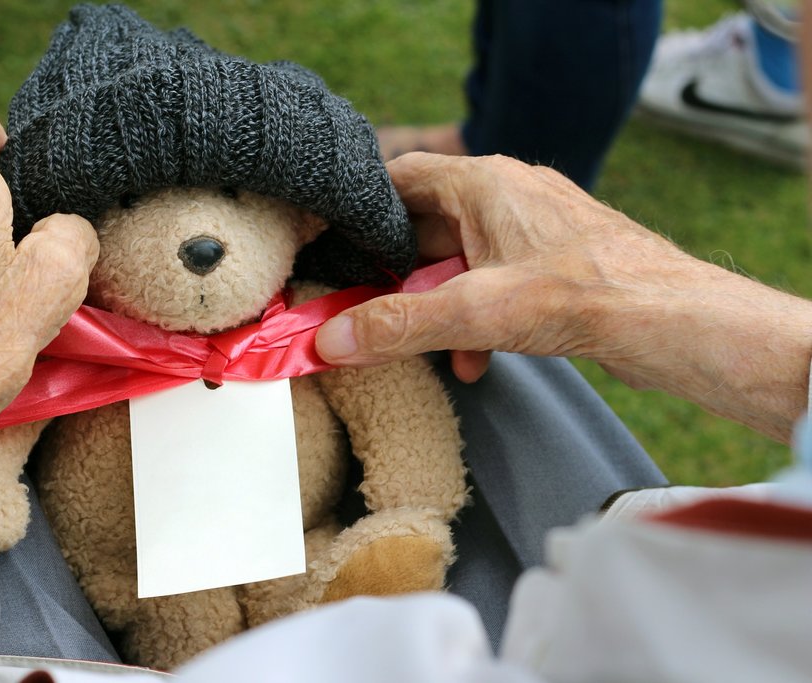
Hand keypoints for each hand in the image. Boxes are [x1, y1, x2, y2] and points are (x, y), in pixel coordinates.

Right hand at [316, 152, 811, 441]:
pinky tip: (476, 360)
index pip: (398, 178)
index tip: (333, 246)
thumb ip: (395, 325)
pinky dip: (477, 318)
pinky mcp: (554, 260)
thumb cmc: (583, 293)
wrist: (668, 318)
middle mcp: (507, 194)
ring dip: (439, 307)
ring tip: (430, 348)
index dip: (360, 211)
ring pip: (461, 261)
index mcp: (482, 182)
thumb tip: (330, 339)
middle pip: (426, 228)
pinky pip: (495, 282)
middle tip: (373, 313)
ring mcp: (533, 227)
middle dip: (399, 278)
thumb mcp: (471, 312)